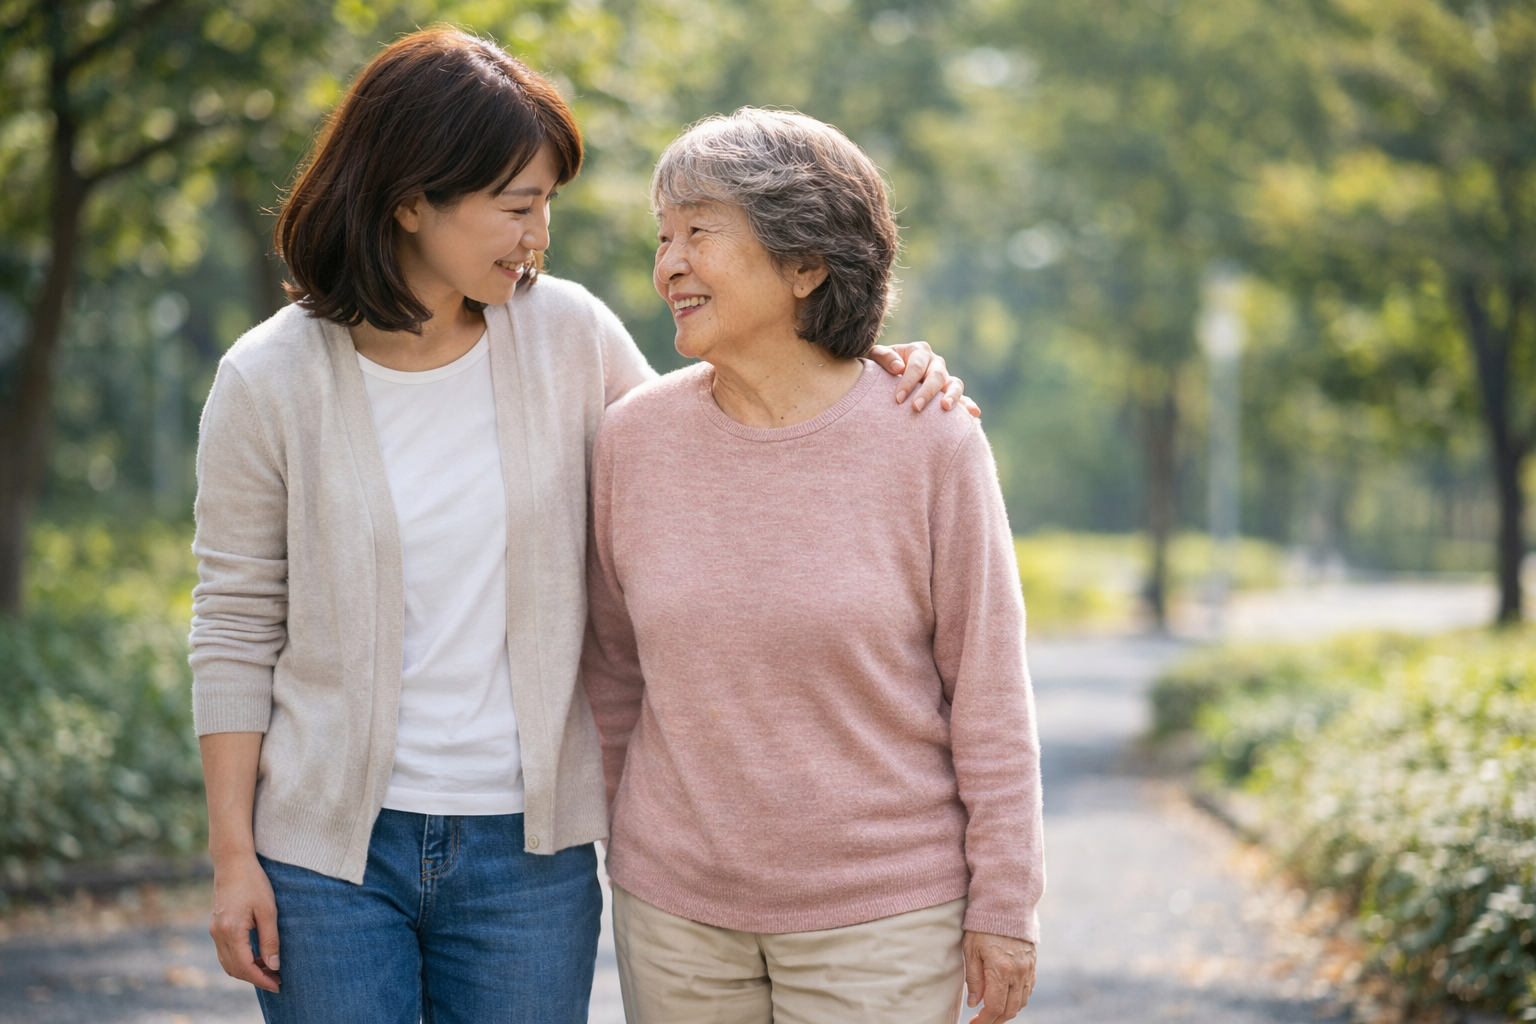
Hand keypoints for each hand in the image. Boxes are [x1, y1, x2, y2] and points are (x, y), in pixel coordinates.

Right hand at [209, 852, 280, 992]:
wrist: (233, 863)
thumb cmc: (254, 882)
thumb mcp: (268, 910)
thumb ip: (270, 939)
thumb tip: (274, 965)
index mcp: (232, 931)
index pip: (245, 967)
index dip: (262, 979)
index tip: (278, 984)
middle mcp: (218, 934)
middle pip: (235, 969)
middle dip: (255, 978)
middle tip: (276, 979)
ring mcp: (214, 931)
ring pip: (228, 963)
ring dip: (247, 971)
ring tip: (269, 970)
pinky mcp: (215, 926)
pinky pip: (225, 952)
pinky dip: (239, 960)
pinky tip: (256, 956)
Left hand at [867, 341, 981, 416]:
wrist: (883, 378)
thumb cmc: (878, 368)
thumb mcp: (875, 357)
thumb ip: (883, 357)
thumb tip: (898, 367)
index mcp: (918, 351)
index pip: (917, 366)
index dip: (908, 381)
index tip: (898, 399)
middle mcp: (935, 362)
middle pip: (936, 376)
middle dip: (926, 392)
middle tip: (916, 408)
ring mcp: (944, 377)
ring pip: (955, 384)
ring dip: (952, 396)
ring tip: (945, 408)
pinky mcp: (949, 392)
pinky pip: (962, 398)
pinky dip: (968, 404)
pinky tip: (974, 413)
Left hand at [963, 930, 1035, 1022]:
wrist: (1005, 905)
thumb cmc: (983, 926)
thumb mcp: (971, 950)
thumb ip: (974, 979)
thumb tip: (974, 1003)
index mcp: (1000, 970)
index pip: (995, 1007)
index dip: (985, 1020)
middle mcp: (1018, 973)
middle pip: (1010, 1009)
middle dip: (996, 1020)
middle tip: (982, 1021)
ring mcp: (1028, 969)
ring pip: (1022, 1002)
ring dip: (1008, 1011)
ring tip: (993, 1012)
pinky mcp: (1032, 964)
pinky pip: (1028, 990)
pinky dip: (1019, 999)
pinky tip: (1007, 997)